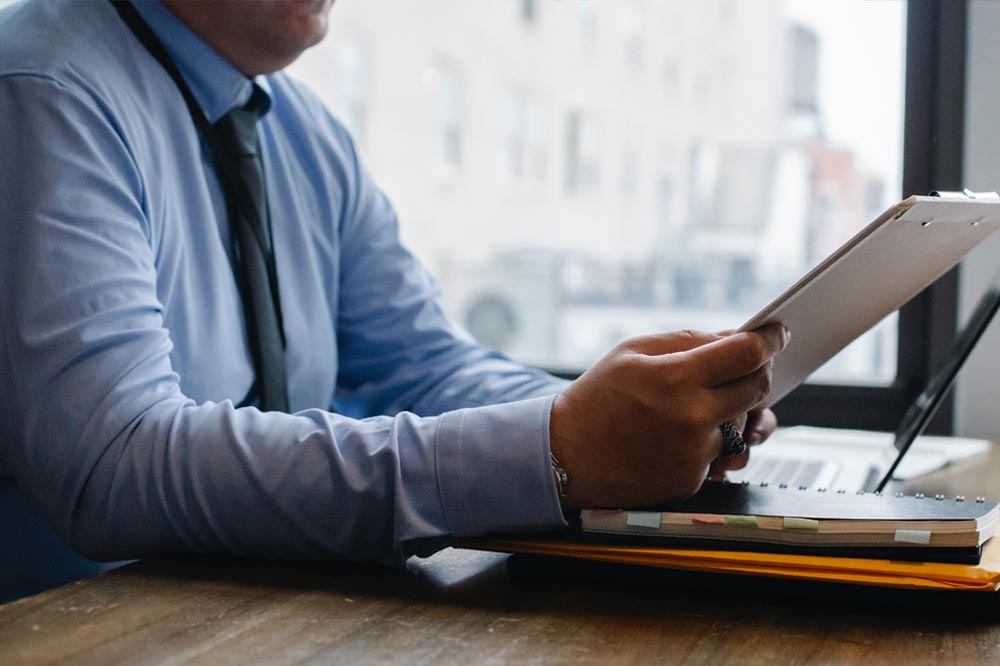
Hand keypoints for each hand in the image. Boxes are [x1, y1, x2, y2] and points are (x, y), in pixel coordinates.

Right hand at [549, 325, 787, 509]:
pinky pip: (723, 454)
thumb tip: (733, 337)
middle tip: (745, 366)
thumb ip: (687, 340)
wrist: (564, 456)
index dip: (769, 339)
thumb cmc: (596, 398)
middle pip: (758, 388)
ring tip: (706, 403)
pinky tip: (683, 435)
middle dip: (758, 372)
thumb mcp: (632, 351)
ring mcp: (695, 454)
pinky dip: (711, 441)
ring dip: (735, 409)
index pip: (747, 353)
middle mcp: (693, 417)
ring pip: (745, 425)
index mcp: (677, 377)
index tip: (777, 333)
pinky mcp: (692, 481)